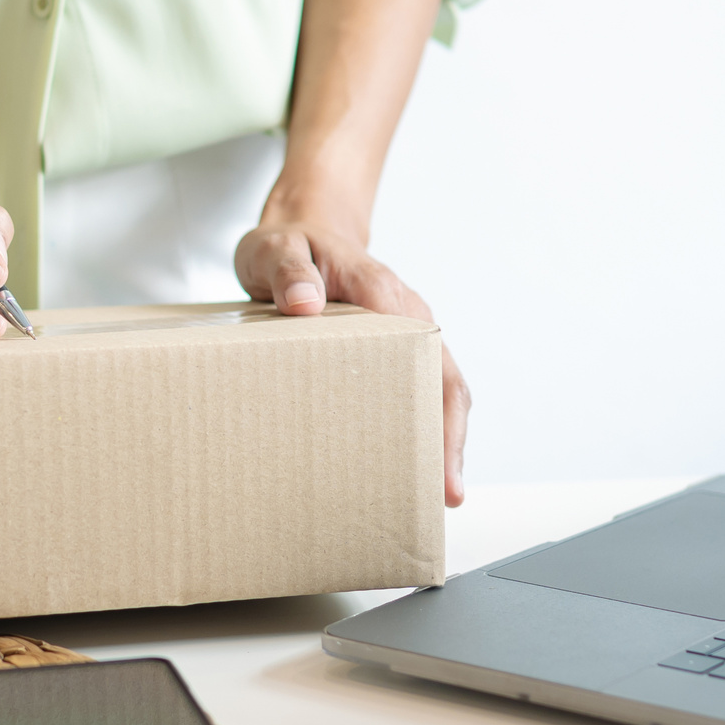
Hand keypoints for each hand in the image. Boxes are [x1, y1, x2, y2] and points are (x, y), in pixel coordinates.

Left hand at [237, 218, 471, 505]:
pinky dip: (420, 426)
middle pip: (445, 383)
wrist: (299, 228)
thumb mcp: (274, 248)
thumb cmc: (288, 244)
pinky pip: (416, 388)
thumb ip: (287, 271)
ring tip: (437, 494)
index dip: (438, 410)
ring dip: (441, 440)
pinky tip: (410, 463)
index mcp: (381, 292)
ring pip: (437, 390)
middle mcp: (405, 314)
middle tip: (446, 495)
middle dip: (450, 440)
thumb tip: (304, 302)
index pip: (425, 355)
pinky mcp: (393, 347)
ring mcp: (404, 331)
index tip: (437, 456)